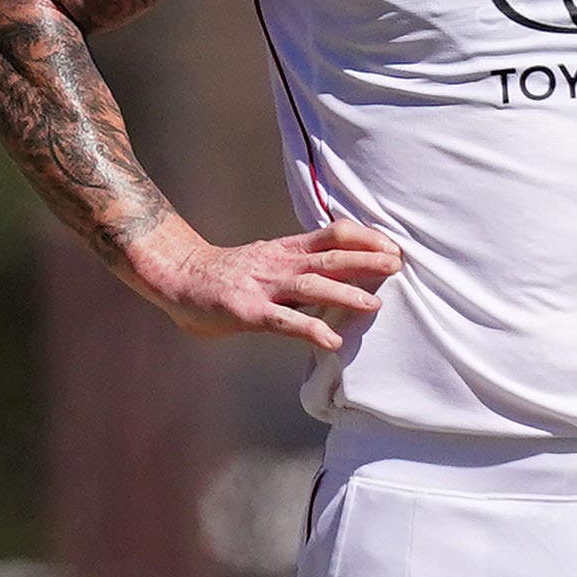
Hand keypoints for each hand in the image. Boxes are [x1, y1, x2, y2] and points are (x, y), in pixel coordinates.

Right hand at [130, 217, 403, 347]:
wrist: (178, 275)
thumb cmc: (228, 275)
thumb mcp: (269, 261)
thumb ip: (300, 267)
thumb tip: (340, 279)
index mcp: (287, 250)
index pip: (332, 235)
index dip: (364, 238)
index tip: (392, 245)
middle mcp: (280, 264)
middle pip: (331, 257)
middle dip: (366, 260)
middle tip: (398, 265)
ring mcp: (264, 287)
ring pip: (311, 286)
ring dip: (345, 295)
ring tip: (375, 304)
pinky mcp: (248, 311)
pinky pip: (283, 321)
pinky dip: (310, 330)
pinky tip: (332, 342)